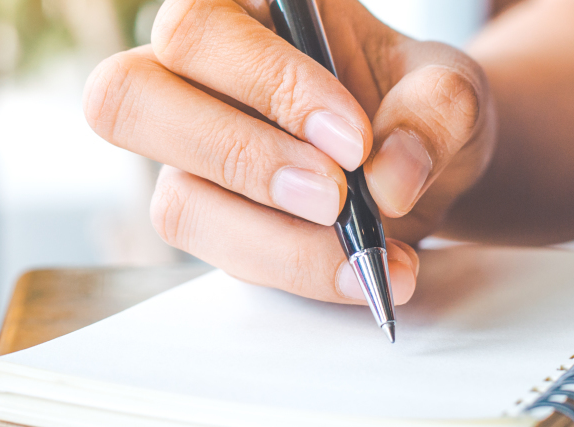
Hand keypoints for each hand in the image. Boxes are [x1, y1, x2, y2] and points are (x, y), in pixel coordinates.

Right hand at [83, 0, 494, 304]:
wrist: (414, 167)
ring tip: (368, 250)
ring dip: (272, 237)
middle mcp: (185, 74)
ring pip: (173, 199)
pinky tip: (362, 273)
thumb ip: (435, 113)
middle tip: (334, 196)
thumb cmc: (409, 103)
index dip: (264, 82)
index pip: (200, 26)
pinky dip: (294, 270)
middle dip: (239, 156)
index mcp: (237, 8)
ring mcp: (181, 153)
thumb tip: (390, 180)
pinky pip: (217, 254)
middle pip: (127, 97)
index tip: (352, 140)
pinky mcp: (199, 216)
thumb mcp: (446, 90)